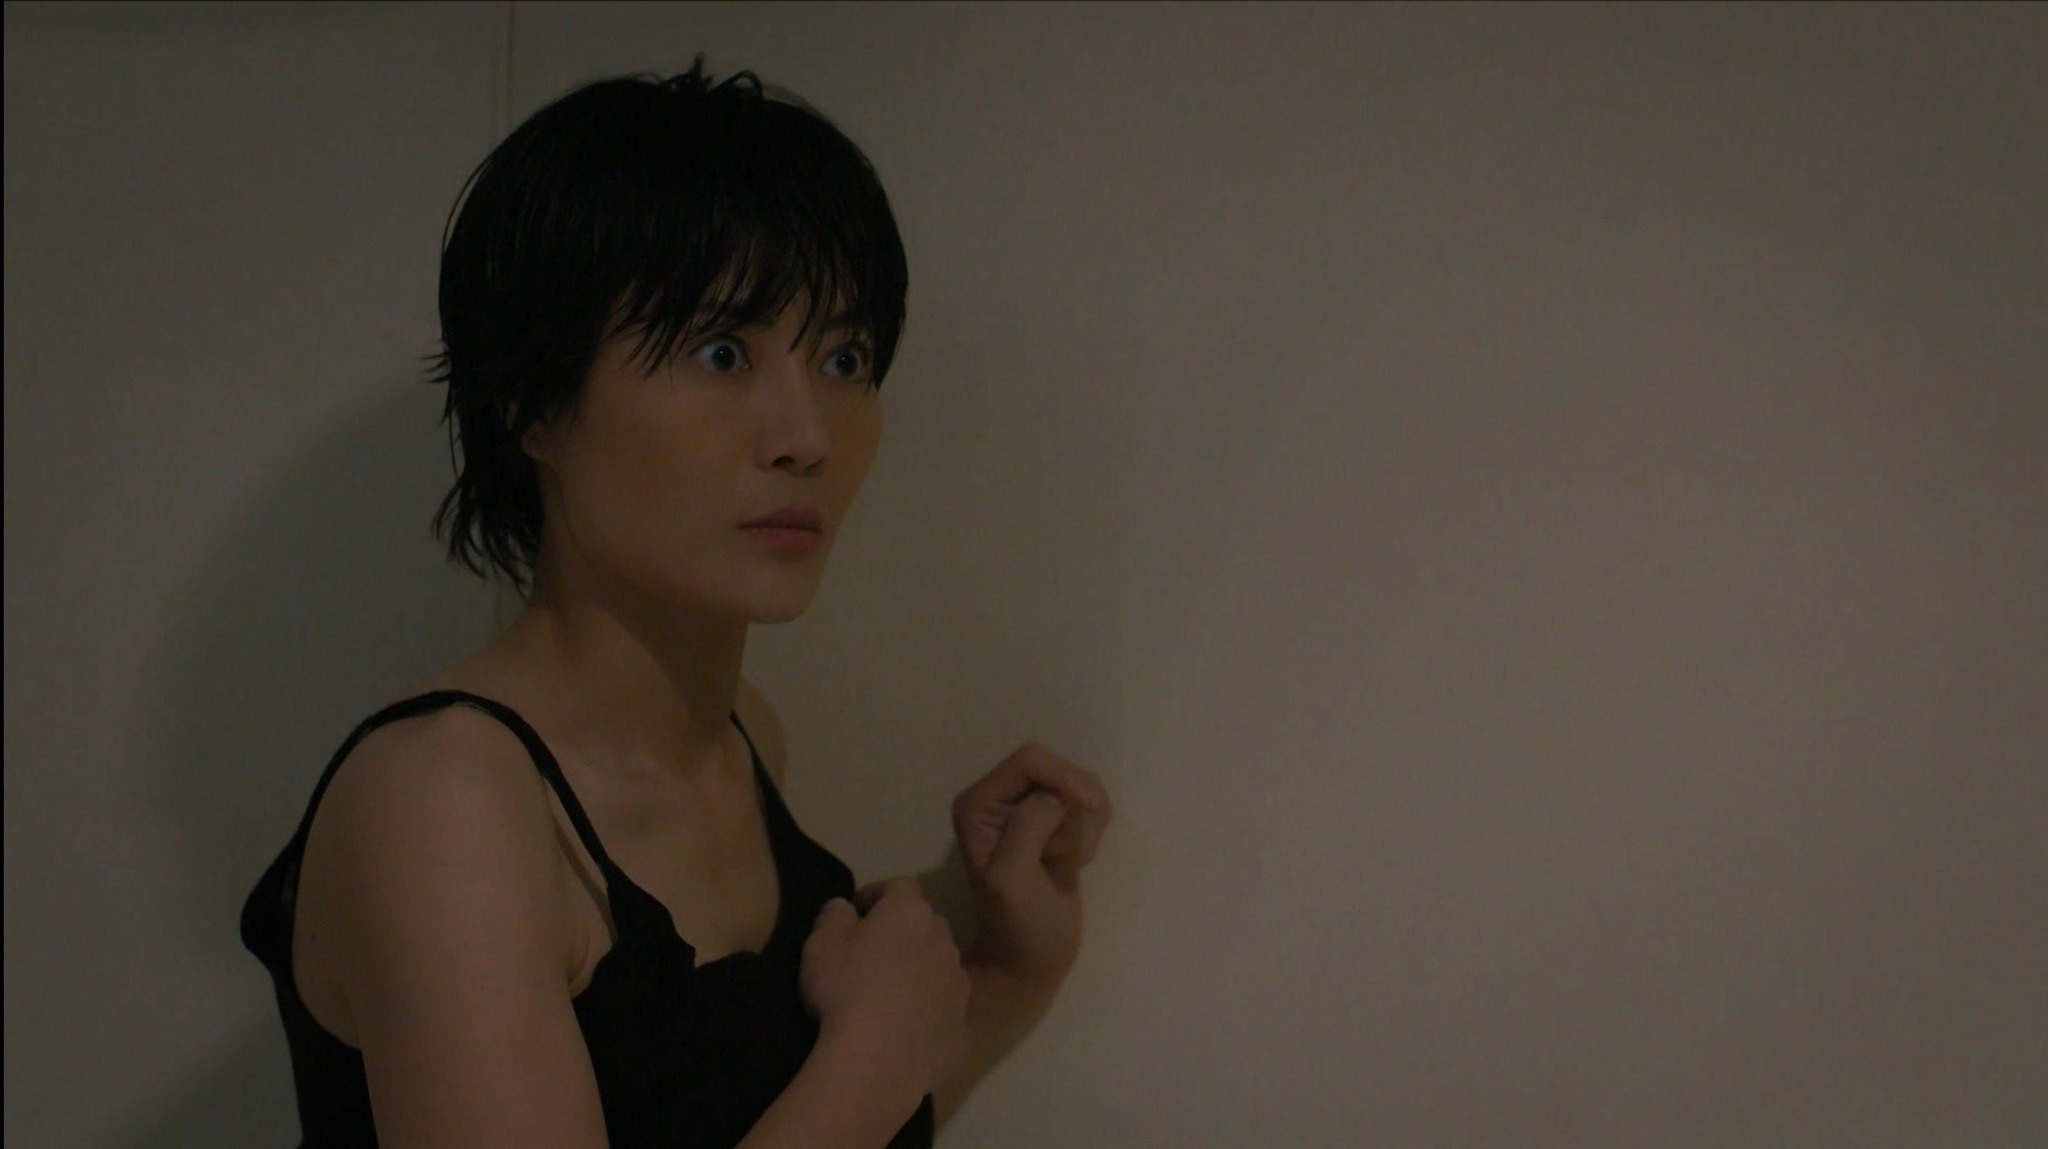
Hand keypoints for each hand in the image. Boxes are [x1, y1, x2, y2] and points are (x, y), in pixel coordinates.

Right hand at [799, 878, 970, 1099]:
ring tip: (888, 997)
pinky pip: (942, 1010)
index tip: (856, 914)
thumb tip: (845, 908)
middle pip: (923, 926)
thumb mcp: (821, 942)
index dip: (876, 895)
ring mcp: (958, 985)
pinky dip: (927, 1013)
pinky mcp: (961, 1026)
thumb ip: (833, 914)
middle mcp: (943, 941)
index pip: (899, 886)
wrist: (877, 1062)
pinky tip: (903, 1031)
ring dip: (918, 973)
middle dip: (901, 934)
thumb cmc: (845, 989)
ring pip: (938, 967)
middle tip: (870, 956)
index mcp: (911, 913)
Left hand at [951, 743, 1112, 988]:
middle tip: (1070, 854)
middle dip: (1075, 808)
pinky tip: (1075, 861)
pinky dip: (1092, 831)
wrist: (1031, 960)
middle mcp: (998, 798)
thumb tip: (1055, 796)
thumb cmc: (1018, 925)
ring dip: (1084, 824)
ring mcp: (1027, 809)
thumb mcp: (1013, 879)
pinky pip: (1089, 804)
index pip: (1030, 761)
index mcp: (978, 804)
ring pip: (1078, 786)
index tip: (1092, 810)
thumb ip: (1027, 828)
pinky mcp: (1053, 822)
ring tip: (1068, 861)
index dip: (1065, 778)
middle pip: (1057, 768)